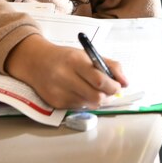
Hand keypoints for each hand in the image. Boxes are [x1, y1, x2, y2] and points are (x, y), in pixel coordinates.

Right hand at [5, 34, 128, 109]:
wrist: (35, 62)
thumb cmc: (65, 57)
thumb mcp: (87, 54)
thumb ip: (110, 65)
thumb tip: (126, 82)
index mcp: (75, 61)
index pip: (100, 80)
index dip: (114, 86)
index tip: (117, 86)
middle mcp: (65, 77)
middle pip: (97, 96)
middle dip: (108, 96)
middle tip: (109, 91)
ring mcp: (59, 92)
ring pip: (90, 104)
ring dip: (97, 99)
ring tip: (93, 89)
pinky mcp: (55, 103)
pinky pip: (79, 107)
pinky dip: (84, 101)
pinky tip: (79, 92)